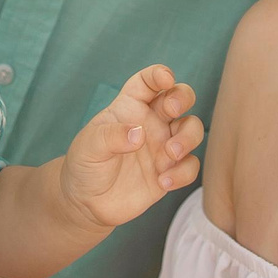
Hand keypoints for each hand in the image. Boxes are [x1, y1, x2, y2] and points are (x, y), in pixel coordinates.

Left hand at [59, 66, 203, 234]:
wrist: (87, 202)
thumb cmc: (86, 164)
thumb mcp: (90, 146)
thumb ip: (112, 136)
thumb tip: (139, 134)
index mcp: (130, 106)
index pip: (148, 81)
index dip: (159, 74)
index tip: (166, 79)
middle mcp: (151, 121)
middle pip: (179, 97)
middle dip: (183, 97)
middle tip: (172, 111)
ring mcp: (162, 145)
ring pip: (192, 129)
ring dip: (188, 137)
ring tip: (170, 153)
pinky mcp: (169, 171)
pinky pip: (190, 165)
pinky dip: (183, 172)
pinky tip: (163, 182)